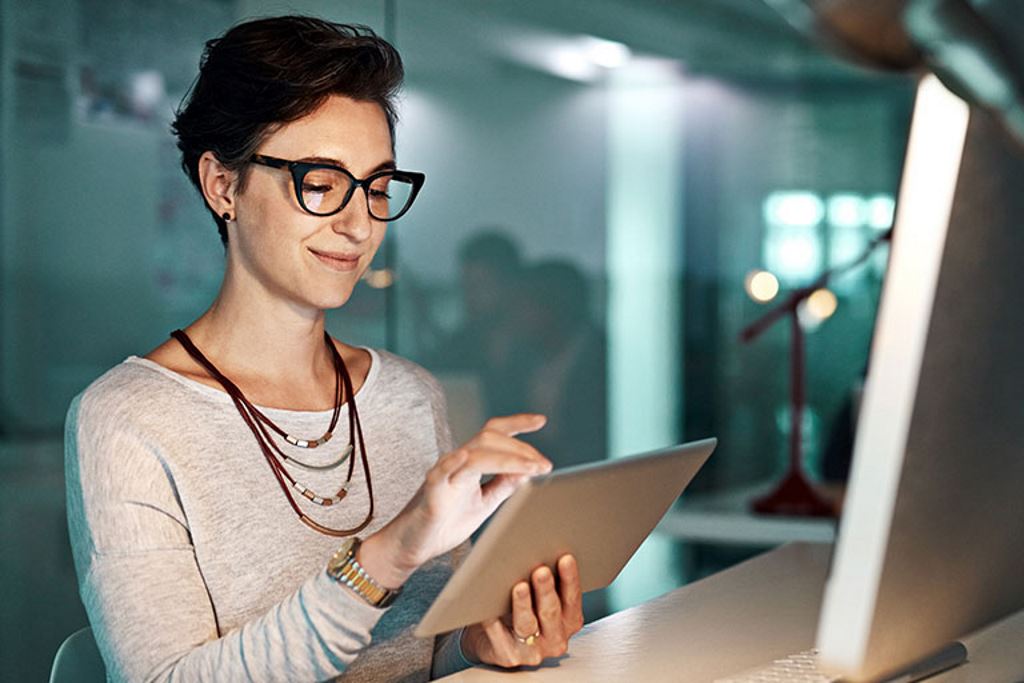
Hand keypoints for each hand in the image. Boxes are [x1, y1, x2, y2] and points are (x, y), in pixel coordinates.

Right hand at [359, 414, 549, 586]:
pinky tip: (466, 457)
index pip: (495, 434)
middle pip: (489, 438)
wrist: (414, 546)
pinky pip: (441, 472)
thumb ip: (503, 486)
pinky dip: (453, 462)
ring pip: (475, 452)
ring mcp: (444, 474)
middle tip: (544, 465)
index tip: (541, 421)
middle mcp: (458, 462)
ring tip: (530, 467)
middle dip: (521, 447)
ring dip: (507, 457)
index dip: (517, 424)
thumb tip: (528, 471)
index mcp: (471, 463)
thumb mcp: (485, 503)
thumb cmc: (446, 522)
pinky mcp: (431, 491)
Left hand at [461, 554, 584, 667]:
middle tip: (541, 571)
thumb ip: (545, 579)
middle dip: (546, 590)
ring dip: (523, 605)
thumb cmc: (518, 610)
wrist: (491, 640)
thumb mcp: (539, 596)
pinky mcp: (509, 657)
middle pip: (550, 612)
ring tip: (519, 587)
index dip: (570, 578)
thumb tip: (538, 546)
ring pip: (527, 624)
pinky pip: (499, 635)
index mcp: (569, 620)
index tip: (565, 558)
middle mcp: (555, 638)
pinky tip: (489, 607)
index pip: (572, 598)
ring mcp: (533, 651)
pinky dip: (493, 620)